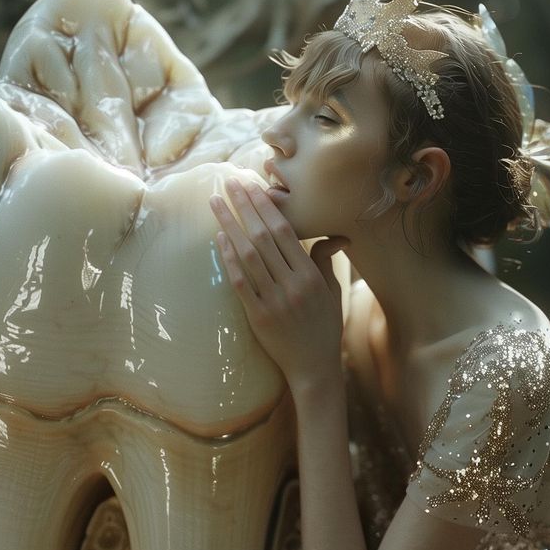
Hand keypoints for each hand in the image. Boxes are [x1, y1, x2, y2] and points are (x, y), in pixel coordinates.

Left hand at [211, 177, 346, 391]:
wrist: (314, 368)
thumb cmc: (324, 327)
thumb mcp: (332, 291)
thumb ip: (325, 260)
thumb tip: (333, 235)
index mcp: (311, 276)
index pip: (285, 232)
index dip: (266, 206)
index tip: (252, 185)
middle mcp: (293, 286)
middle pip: (263, 237)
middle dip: (243, 206)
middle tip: (228, 182)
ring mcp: (274, 301)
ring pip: (247, 256)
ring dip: (229, 226)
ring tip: (215, 203)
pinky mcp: (258, 317)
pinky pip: (240, 282)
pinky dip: (228, 259)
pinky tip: (219, 239)